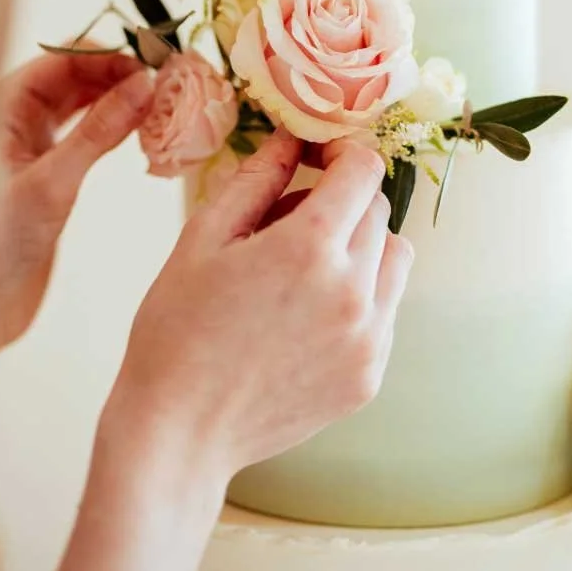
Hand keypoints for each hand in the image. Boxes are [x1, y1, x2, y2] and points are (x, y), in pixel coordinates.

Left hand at [0, 48, 153, 386]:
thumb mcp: (51, 184)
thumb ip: (98, 132)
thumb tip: (142, 85)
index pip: (59, 60)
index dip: (106, 56)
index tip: (149, 63)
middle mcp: (11, 118)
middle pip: (73, 76)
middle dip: (118, 74)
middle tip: (165, 78)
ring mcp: (28, 144)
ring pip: (82, 104)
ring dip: (120, 99)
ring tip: (162, 100)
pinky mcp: (46, 171)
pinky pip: (86, 133)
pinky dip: (115, 127)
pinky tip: (143, 128)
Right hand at [106, 130, 413, 480]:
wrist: (179, 432)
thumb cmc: (177, 329)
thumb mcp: (203, 237)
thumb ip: (256, 179)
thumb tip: (292, 138)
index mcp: (309, 247)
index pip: (364, 170)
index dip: (341, 153)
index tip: (316, 160)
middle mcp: (353, 291)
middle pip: (379, 212)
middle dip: (342, 201)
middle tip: (288, 221)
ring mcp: (368, 339)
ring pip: (394, 259)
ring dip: (361, 246)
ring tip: (303, 270)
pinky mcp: (369, 376)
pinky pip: (385, 311)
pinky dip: (359, 297)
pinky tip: (305, 316)